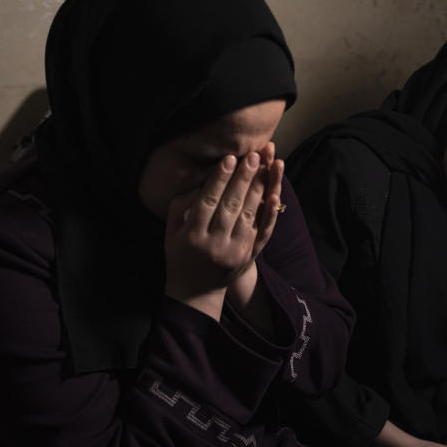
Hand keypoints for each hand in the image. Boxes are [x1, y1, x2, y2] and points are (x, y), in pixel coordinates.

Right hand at [164, 148, 278, 317]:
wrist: (196, 292)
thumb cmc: (180, 255)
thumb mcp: (171, 232)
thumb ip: (180, 205)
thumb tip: (199, 181)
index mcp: (192, 236)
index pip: (208, 201)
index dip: (219, 179)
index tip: (229, 158)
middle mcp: (216, 244)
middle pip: (231, 205)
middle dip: (244, 178)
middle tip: (253, 155)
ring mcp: (236, 251)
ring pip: (249, 214)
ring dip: (259, 187)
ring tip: (267, 164)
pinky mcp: (250, 256)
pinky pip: (263, 231)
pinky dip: (270, 213)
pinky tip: (275, 194)